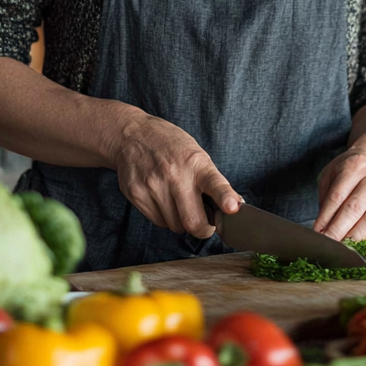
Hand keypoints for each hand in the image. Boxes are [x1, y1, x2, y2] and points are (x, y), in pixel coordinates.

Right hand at [109, 106, 241, 237]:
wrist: (131, 135)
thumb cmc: (169, 145)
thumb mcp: (195, 154)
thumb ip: (211, 181)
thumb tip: (233, 207)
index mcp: (195, 163)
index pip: (214, 183)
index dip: (225, 197)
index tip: (233, 207)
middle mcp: (174, 175)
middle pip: (192, 221)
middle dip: (202, 229)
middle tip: (205, 225)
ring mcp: (154, 186)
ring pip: (175, 226)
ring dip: (181, 222)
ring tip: (177, 202)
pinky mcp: (137, 195)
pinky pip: (158, 222)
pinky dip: (165, 218)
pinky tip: (162, 199)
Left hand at [313, 134, 365, 251]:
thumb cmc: (350, 170)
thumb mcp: (332, 173)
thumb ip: (326, 195)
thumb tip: (321, 227)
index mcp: (355, 166)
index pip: (338, 196)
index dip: (326, 217)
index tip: (317, 233)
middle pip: (354, 207)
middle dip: (338, 229)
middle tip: (327, 244)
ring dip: (356, 236)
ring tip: (343, 248)